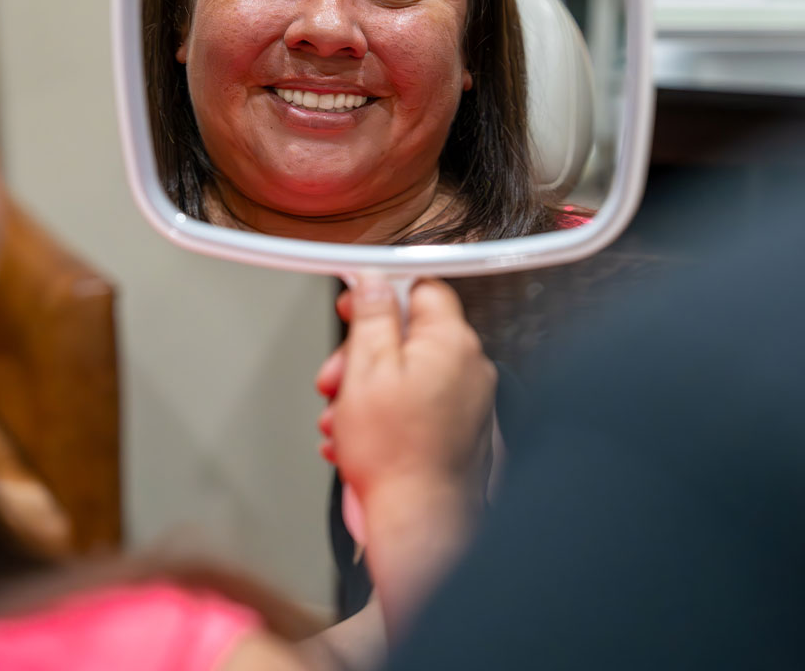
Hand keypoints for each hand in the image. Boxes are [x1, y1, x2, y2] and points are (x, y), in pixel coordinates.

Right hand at [320, 275, 495, 513]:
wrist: (417, 522)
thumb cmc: (396, 457)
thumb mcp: (366, 370)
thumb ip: (371, 317)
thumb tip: (374, 282)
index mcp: (451, 342)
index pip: (421, 288)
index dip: (382, 292)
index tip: (356, 303)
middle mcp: (468, 366)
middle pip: (409, 333)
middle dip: (363, 352)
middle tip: (336, 376)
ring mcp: (467, 399)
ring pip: (407, 371)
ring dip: (366, 387)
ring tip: (341, 416)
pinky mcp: (459, 427)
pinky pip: (417, 401)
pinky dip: (385, 411)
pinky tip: (359, 434)